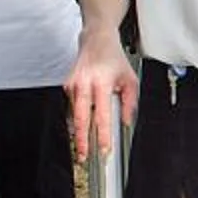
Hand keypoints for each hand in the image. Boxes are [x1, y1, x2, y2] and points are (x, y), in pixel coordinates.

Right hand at [64, 37, 137, 161]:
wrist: (96, 40)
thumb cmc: (114, 59)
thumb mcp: (130, 79)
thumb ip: (130, 102)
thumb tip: (125, 122)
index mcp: (101, 82)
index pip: (102, 115)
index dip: (102, 134)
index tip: (104, 148)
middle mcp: (84, 84)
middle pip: (81, 119)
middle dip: (81, 140)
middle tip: (83, 157)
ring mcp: (72, 85)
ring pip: (75, 115)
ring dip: (79, 132)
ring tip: (83, 148)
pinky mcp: (66, 86)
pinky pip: (72, 107)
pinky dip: (78, 118)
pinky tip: (83, 126)